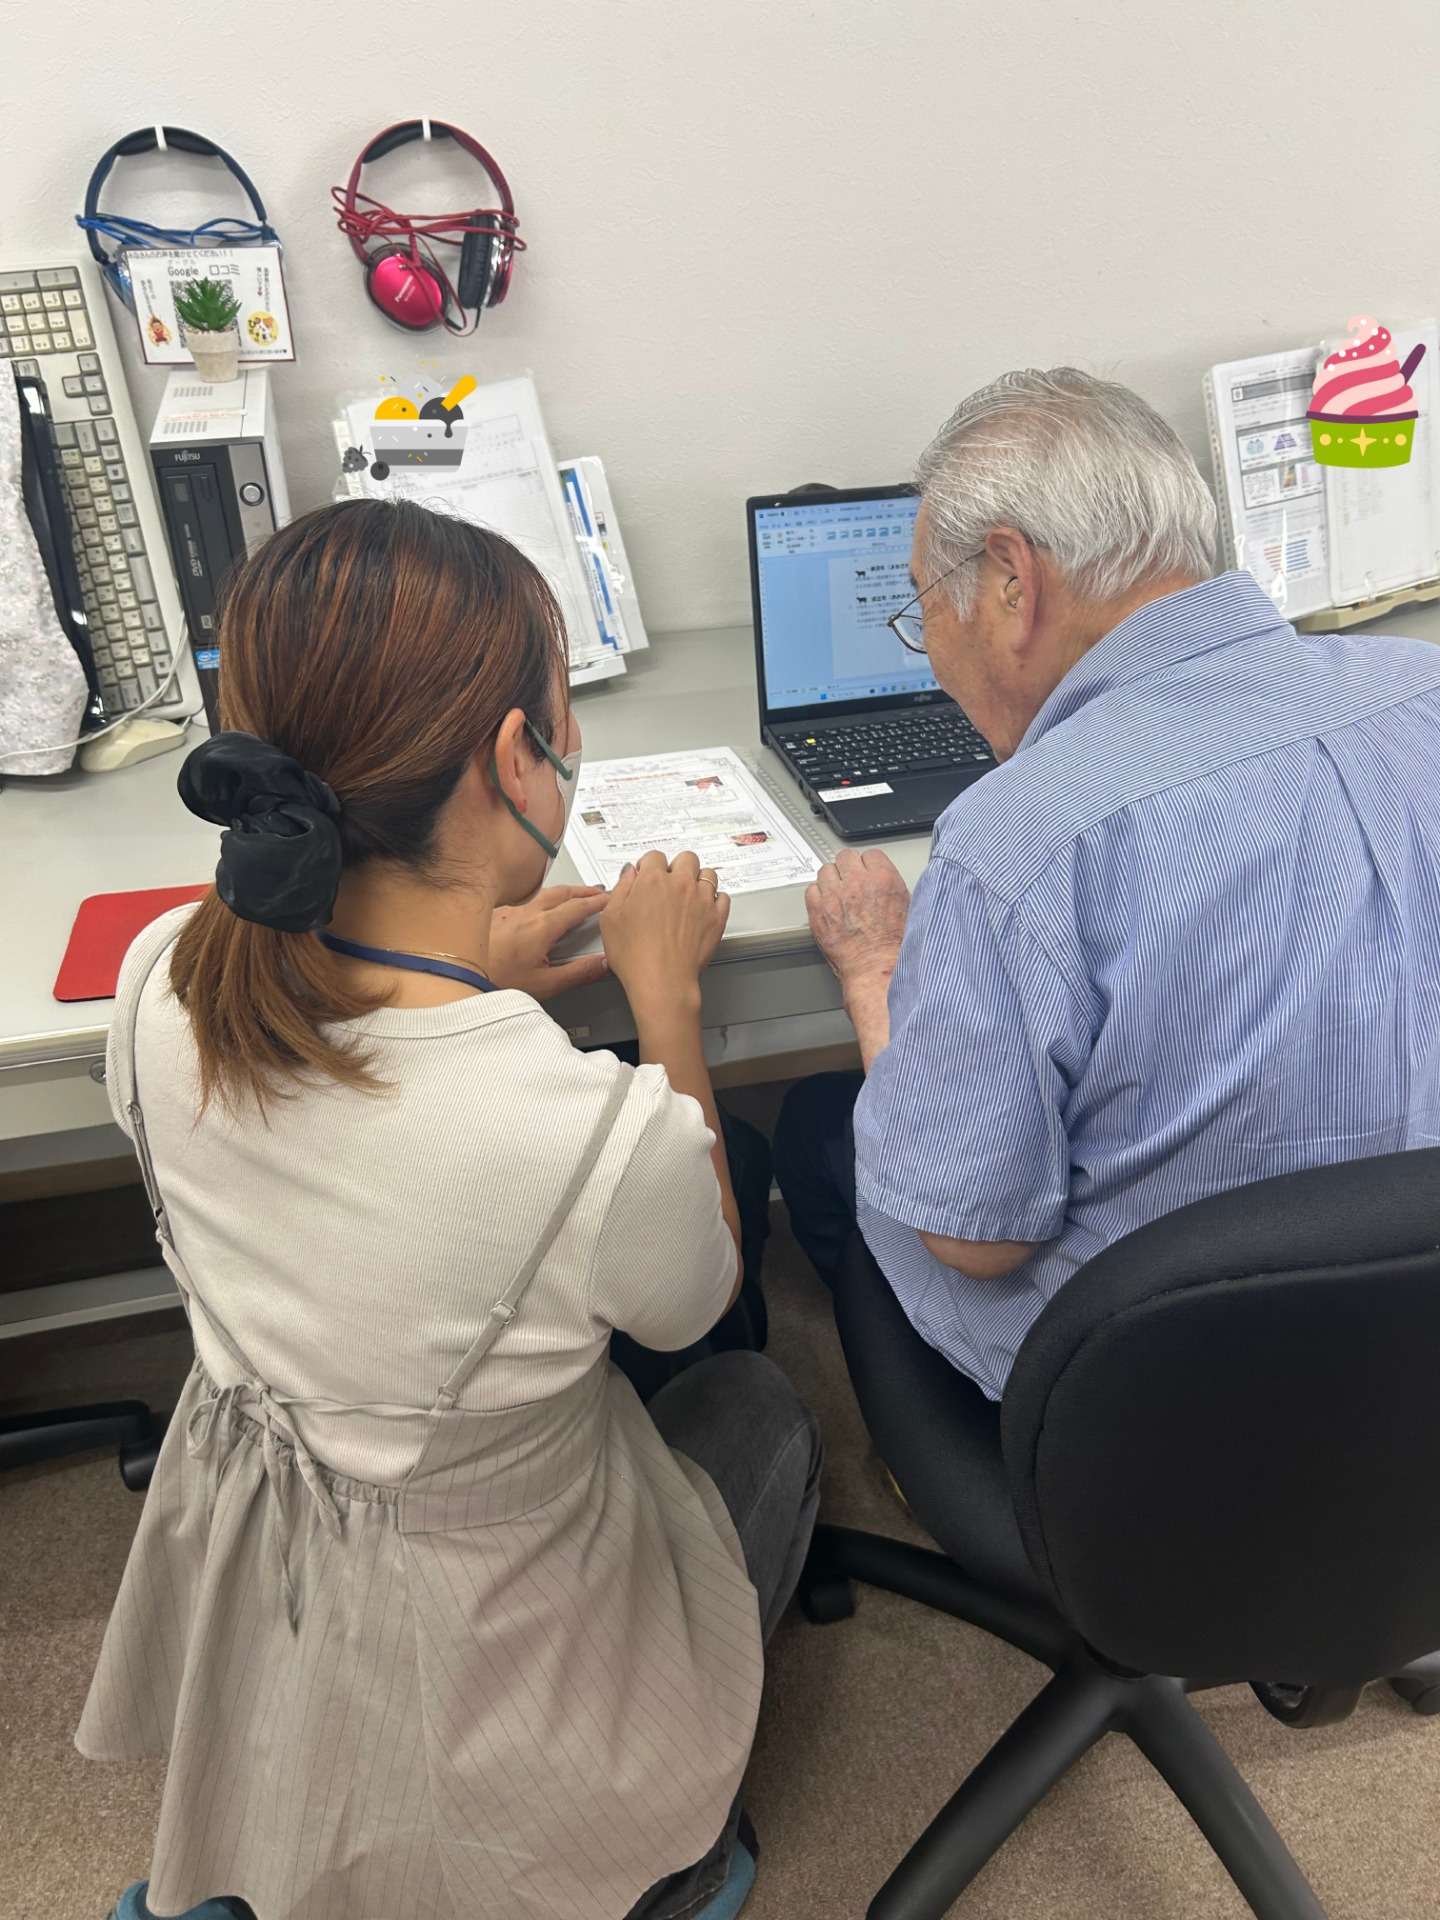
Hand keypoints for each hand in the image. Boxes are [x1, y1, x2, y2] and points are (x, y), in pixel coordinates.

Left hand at [488, 886, 608, 1000]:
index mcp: (541, 928)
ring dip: (561, 893)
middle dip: (582, 890)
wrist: (456, 976)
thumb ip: (578, 973)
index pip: (578, 907)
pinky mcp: (493, 915)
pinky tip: (534, 910)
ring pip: (540, 894)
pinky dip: (538, 900)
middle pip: (561, 892)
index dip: (597, 902)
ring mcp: (507, 911)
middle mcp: (525, 913)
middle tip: (596, 891)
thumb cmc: (496, 982)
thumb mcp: (545, 985)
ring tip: (571, 897)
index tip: (609, 898)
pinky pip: (522, 901)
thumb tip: (603, 963)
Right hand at [600, 851, 729, 1009]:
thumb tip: (629, 875)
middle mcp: (681, 885)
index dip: (649, 865)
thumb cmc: (635, 955)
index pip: (655, 856)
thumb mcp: (611, 918)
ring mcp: (702, 900)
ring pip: (708, 874)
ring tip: (689, 893)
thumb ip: (621, 889)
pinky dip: (716, 899)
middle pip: (686, 858)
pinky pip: (723, 897)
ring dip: (698, 879)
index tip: (647, 875)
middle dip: (677, 866)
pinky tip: (705, 907)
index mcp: (653, 880)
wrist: (662, 980)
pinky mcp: (717, 918)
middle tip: (669, 882)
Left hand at [806, 848, 909, 993]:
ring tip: (837, 894)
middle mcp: (857, 882)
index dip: (868, 865)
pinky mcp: (817, 910)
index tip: (866, 872)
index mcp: (883, 878)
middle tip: (850, 881)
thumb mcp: (906, 907)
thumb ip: (891, 885)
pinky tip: (826, 905)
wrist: (875, 967)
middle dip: (848, 868)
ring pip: (826, 870)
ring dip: (831, 880)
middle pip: (845, 857)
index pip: (870, 854)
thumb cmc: (893, 946)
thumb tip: (882, 879)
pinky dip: (817, 895)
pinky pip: (811, 890)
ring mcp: (835, 895)